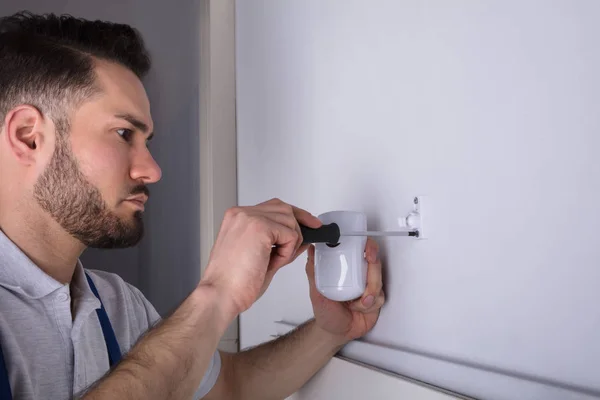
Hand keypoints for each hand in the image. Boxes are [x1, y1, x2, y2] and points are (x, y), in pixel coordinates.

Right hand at [201, 198, 321, 316]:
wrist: (221, 294)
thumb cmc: (234, 282)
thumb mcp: (261, 256)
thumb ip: (279, 243)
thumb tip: (300, 237)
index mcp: (237, 218)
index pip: (273, 207)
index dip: (294, 215)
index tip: (309, 223)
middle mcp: (241, 213)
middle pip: (284, 208)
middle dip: (299, 225)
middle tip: (306, 241)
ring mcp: (249, 218)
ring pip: (290, 221)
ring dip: (290, 244)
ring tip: (274, 261)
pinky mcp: (259, 227)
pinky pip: (290, 234)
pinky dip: (288, 251)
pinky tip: (274, 262)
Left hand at [306, 238, 383, 343]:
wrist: (336, 332)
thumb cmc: (325, 310)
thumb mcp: (315, 290)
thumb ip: (313, 270)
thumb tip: (311, 249)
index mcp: (346, 267)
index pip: (360, 249)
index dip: (367, 246)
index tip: (366, 249)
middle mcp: (359, 274)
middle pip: (374, 262)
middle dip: (374, 266)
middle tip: (369, 267)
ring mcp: (369, 286)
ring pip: (378, 280)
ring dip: (370, 290)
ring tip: (358, 301)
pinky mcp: (376, 298)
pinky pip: (379, 296)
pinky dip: (369, 303)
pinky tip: (360, 307)